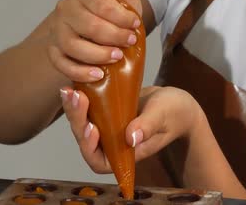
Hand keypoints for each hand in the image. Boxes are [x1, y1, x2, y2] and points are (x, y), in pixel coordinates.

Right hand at [48, 0, 142, 82]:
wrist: (104, 20)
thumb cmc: (114, 8)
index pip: (100, 3)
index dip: (121, 17)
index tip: (135, 24)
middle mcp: (64, 8)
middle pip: (89, 26)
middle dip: (114, 36)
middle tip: (130, 42)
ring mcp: (57, 29)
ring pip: (73, 46)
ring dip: (98, 55)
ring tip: (117, 57)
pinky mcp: (54, 49)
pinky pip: (61, 63)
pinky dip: (79, 72)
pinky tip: (98, 74)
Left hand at [59, 86, 203, 173]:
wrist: (176, 102)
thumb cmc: (174, 113)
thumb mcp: (162, 116)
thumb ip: (147, 127)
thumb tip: (130, 138)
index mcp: (126, 153)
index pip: (100, 161)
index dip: (90, 148)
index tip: (92, 128)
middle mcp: (113, 144)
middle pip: (86, 140)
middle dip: (78, 120)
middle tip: (76, 98)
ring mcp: (108, 128)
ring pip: (83, 124)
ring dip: (74, 109)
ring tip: (70, 90)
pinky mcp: (106, 113)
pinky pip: (88, 110)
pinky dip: (80, 99)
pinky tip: (74, 84)